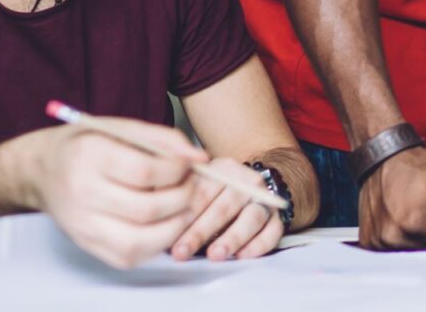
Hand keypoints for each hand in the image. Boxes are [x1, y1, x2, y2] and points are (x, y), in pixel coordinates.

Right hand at [26, 121, 205, 268]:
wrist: (42, 170)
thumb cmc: (87, 145)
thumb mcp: (121, 127)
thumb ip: (163, 138)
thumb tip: (200, 158)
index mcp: (90, 156)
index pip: (145, 171)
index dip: (177, 170)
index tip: (188, 164)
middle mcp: (82, 193)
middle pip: (147, 208)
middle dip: (182, 198)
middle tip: (190, 186)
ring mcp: (82, 225)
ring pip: (140, 240)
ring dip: (173, 226)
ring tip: (182, 207)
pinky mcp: (87, 245)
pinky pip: (129, 256)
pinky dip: (155, 244)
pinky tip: (162, 225)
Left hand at [170, 158, 285, 260]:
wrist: (256, 186)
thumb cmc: (214, 195)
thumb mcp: (195, 183)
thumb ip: (174, 191)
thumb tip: (148, 205)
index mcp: (222, 170)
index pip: (202, 192)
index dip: (184, 215)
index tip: (168, 236)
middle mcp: (246, 181)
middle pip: (224, 206)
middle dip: (201, 231)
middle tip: (182, 251)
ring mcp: (265, 199)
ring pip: (251, 217)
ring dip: (232, 237)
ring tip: (215, 255)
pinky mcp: (277, 217)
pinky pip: (273, 231)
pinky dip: (259, 244)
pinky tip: (243, 255)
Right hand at [356, 147, 425, 250]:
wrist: (383, 156)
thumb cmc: (418, 167)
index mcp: (413, 225)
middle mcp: (392, 239)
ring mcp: (377, 242)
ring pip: (415, 252)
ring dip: (420, 237)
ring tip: (414, 211)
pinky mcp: (369, 242)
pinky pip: (397, 250)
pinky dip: (404, 238)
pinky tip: (401, 218)